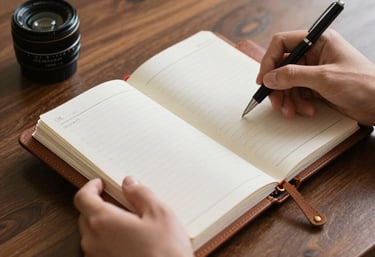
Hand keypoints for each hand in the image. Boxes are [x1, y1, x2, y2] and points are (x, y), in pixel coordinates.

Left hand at [74, 177, 193, 256]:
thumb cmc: (165, 252)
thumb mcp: (160, 213)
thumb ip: (141, 194)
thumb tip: (129, 184)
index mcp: (104, 221)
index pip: (83, 198)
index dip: (90, 187)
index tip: (100, 183)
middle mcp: (94, 241)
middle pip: (85, 215)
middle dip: (97, 204)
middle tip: (117, 199)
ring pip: (92, 234)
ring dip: (103, 223)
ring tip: (127, 221)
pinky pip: (99, 248)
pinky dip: (108, 239)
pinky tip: (129, 239)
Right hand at [254, 29, 374, 124]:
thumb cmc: (364, 84)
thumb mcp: (324, 78)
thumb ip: (293, 76)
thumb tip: (270, 77)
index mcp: (318, 41)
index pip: (282, 44)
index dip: (269, 60)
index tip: (264, 79)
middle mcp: (314, 54)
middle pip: (282, 67)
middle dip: (278, 86)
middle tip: (276, 102)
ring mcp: (314, 71)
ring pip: (287, 83)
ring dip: (287, 99)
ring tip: (292, 111)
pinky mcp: (316, 86)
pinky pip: (296, 93)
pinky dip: (297, 104)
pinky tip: (306, 110)